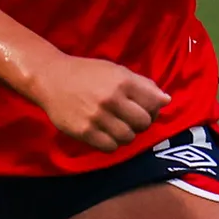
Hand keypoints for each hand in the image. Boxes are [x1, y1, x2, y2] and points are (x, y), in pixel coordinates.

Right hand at [31, 54, 170, 151]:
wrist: (51, 79)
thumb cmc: (87, 74)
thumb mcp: (116, 71)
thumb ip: (143, 85)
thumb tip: (166, 100)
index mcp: (122, 81)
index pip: (154, 103)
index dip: (153, 109)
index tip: (144, 109)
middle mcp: (111, 99)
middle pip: (143, 123)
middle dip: (141, 124)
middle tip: (130, 120)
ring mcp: (97, 117)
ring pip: (128, 138)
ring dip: (126, 134)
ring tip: (116, 126)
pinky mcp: (84, 132)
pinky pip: (110, 147)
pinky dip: (111, 143)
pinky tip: (104, 133)